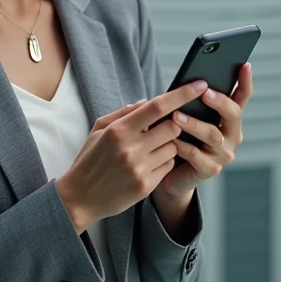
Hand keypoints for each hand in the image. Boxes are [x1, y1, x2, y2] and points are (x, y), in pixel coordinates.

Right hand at [56, 80, 210, 232]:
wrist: (80, 197)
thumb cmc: (90, 159)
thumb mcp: (99, 129)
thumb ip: (124, 113)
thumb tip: (148, 101)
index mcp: (119, 129)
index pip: (158, 106)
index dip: (182, 94)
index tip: (200, 84)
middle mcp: (131, 148)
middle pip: (173, 127)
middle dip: (172, 126)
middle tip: (160, 130)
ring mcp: (139, 168)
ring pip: (173, 148)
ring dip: (167, 146)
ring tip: (148, 151)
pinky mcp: (145, 186)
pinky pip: (168, 166)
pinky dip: (163, 162)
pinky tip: (147, 165)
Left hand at [156, 62, 253, 197]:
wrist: (171, 172)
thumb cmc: (179, 136)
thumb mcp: (187, 114)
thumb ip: (193, 102)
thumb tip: (189, 81)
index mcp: (230, 118)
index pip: (242, 97)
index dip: (245, 81)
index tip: (245, 64)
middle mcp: (232, 135)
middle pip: (233, 114)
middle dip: (220, 102)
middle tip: (205, 92)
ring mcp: (223, 153)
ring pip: (213, 135)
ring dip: (194, 124)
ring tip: (176, 116)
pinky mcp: (210, 169)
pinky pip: (196, 155)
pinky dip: (182, 145)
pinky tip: (170, 139)